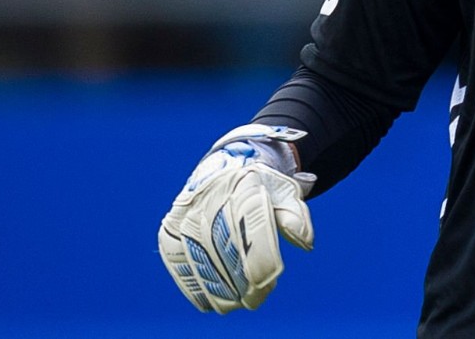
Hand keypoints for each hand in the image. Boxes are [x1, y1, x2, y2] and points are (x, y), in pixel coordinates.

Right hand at [158, 124, 315, 311]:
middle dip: (242, 279)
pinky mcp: (169, 232)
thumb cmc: (259, 189)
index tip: (271, 278)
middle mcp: (210, 197)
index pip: (252, 223)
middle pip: (225, 246)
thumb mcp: (283, 193)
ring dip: (220, 288)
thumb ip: (295, 215)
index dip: (261, 255)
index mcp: (243, 183)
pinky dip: (196, 286)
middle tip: (257, 297)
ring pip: (201, 259)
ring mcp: (186, 215)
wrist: (220, 174)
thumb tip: (305, 242)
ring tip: (239, 301)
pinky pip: (180, 264)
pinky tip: (213, 300)